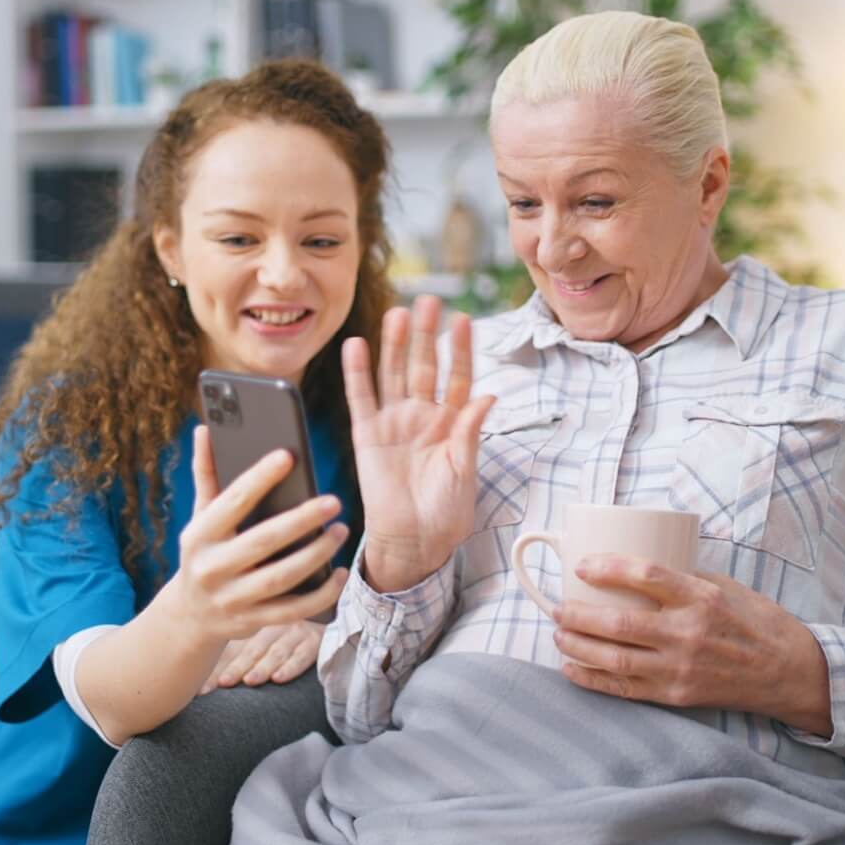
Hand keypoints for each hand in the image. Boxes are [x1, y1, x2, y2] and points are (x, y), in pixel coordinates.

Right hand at [169, 427, 349, 643]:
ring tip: (340, 531)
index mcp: (200, 534)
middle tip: (333, 501)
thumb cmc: (205, 551)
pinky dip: (320, 595)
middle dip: (301, 520)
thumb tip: (205, 429)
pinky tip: (340, 573)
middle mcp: (212, 568)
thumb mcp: (199, 515)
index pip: (233, 501)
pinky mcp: (251, 621)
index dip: (260, 477)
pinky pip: (292, 611)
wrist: (190, 615)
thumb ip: (206, 474)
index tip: (288, 455)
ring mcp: (232, 599)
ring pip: (281, 578)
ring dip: (316, 555)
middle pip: (263, 541)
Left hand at [198, 621, 325, 693]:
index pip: (231, 649)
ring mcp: (295, 632)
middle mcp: (272, 627)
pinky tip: (280, 678)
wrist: (327, 629)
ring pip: (276, 651)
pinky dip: (291, 666)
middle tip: (222, 683)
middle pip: (251, 648)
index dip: (216, 669)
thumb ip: (234, 660)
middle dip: (236, 667)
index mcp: (254, 628)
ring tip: (250, 681)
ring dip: (263, 666)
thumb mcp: (259, 646)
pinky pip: (303, 655)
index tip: (201, 691)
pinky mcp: (315, 642)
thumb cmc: (284, 643)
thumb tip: (202, 688)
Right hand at [342, 296, 495, 592]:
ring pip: (393, 374)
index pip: (457, 377)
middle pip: (423, 366)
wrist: (414, 542)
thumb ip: (471, 431)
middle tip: (428, 301)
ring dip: (394, 344)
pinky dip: (358, 372)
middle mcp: (422, 416)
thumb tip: (488, 396)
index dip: (460, 349)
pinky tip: (357, 345)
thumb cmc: (446, 511)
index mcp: (451, 423)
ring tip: (398, 313)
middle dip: (426, 335)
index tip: (464, 320)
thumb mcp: (466, 470)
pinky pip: (361, 398)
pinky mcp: (367, 436)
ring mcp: (393, 423)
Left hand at [550, 555, 833, 737]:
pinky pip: (625, 689)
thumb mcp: (726, 587)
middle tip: (557, 607)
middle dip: (577, 615)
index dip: (606, 568)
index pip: (645, 575)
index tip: (581, 566)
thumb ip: (683, 578)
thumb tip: (638, 567)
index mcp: (701, 597)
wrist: (791, 673)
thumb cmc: (759, 622)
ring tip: (559, 634)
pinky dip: (592, 679)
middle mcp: (688, 633)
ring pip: (614, 659)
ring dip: (577, 647)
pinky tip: (571, 668)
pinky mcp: (678, 695)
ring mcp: (681, 668)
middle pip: (618, 622)